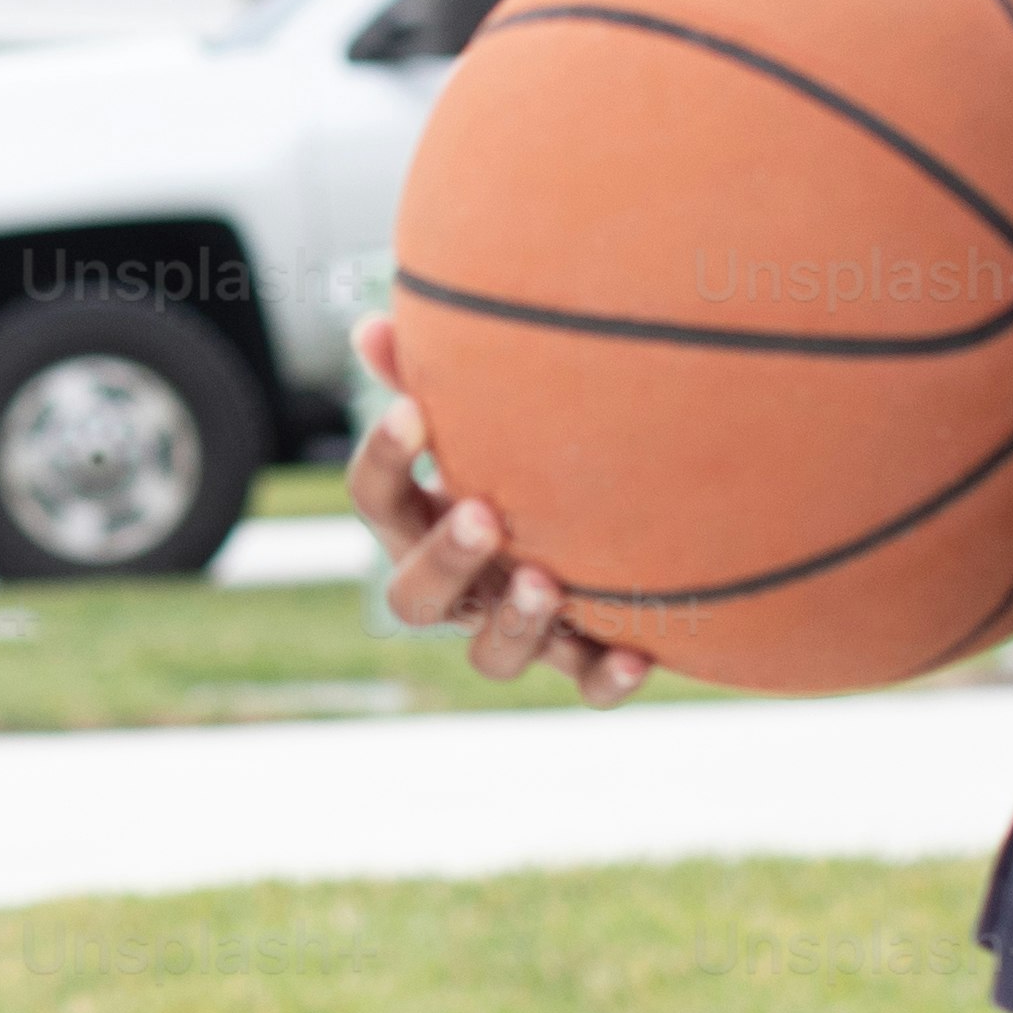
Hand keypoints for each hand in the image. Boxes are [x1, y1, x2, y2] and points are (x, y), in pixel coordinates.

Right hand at [344, 314, 651, 703]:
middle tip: (482, 514)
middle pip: (413, 600)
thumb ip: (429, 374)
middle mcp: (459, 587)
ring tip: (545, 581)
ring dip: (512, 625)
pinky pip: (583, 687)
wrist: (618, 527)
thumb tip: (374, 326)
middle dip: (445, 561)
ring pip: (490, 657)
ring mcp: (516, 630)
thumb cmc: (528, 454)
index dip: (384, 459)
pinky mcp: (578, 659)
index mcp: (421, 522)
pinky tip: (638, 652)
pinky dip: (604, 677)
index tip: (415, 411)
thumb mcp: (480, 416)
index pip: (375, 497)